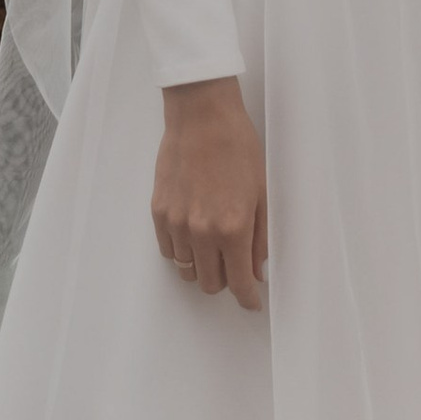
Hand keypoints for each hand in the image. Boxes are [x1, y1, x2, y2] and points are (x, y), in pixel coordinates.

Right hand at [152, 77, 267, 306]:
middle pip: (210, 283)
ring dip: (202, 267)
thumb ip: (261, 237)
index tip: (251, 302)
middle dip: (225, 281)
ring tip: (213, 248)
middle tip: (234, 267)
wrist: (202, 118)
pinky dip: (181, 252)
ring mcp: (176, 223)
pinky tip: (193, 236)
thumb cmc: (237, 148)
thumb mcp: (262, 194)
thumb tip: (259, 269)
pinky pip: (168, 251)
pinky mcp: (158, 212)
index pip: (239, 282)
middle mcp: (202, 232)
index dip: (248, 298)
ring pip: (186, 270)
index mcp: (233, 229)